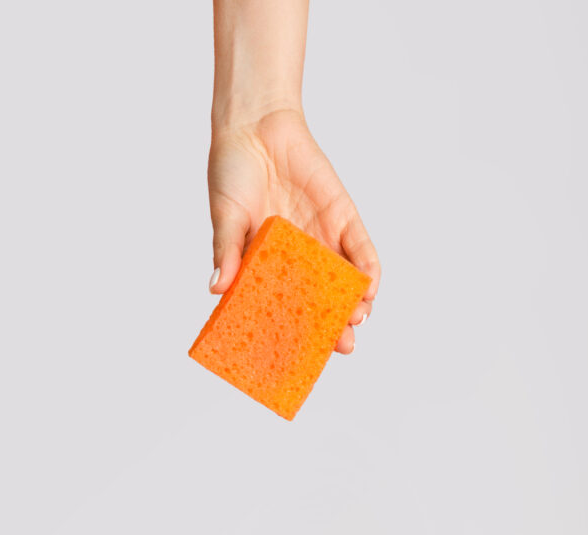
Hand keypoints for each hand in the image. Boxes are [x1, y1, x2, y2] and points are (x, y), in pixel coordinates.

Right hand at [208, 109, 377, 352]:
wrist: (255, 125)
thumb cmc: (232, 172)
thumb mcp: (226, 216)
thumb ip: (227, 251)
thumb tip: (217, 288)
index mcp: (268, 266)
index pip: (285, 309)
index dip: (297, 334)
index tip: (303, 357)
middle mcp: (298, 259)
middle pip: (322, 302)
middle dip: (335, 327)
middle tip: (342, 346)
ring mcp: (323, 239)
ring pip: (346, 282)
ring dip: (356, 305)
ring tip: (356, 320)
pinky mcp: (343, 217)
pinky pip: (361, 250)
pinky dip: (368, 271)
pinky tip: (370, 289)